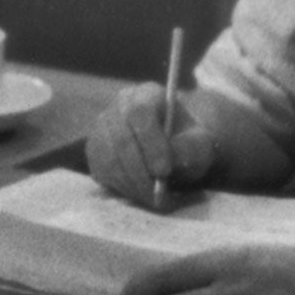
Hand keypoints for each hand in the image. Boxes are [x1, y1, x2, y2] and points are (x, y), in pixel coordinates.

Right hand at [86, 82, 219, 207]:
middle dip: (141, 172)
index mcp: (147, 94)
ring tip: (154, 200)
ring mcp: (103, 126)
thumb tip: (167, 164)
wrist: (174, 151)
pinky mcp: (95, 149)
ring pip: (109, 158)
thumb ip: (188, 149)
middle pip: (121, 138)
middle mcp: (119, 105)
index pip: (140, 112)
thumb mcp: (199, 145)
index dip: (150, 142)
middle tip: (158, 197)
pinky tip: (141, 194)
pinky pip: (101, 171)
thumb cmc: (188, 144)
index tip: (164, 171)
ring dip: (132, 184)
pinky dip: (122, 187)